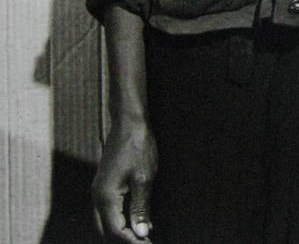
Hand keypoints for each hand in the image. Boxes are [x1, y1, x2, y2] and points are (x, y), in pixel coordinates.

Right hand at [92, 118, 157, 241]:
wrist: (128, 122)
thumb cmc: (137, 146)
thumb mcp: (144, 178)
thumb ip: (141, 208)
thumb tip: (142, 233)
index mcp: (106, 197)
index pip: (116, 232)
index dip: (132, 243)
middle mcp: (97, 197)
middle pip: (106, 232)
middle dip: (124, 240)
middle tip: (145, 242)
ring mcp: (98, 191)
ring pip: (105, 223)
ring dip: (121, 232)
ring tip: (141, 236)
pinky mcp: (103, 186)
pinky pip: (107, 212)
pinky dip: (119, 221)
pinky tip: (134, 221)